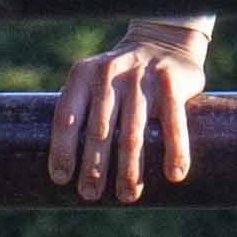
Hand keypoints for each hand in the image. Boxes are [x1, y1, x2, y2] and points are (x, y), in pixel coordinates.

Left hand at [51, 36, 203, 204]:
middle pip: (99, 132)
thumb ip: (81, 110)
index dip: (62, 151)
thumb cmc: (121, 77)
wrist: (162, 40)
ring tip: (127, 196)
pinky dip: (175, 151)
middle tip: (91, 194)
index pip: (66, 118)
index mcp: (83, 75)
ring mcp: (141, 78)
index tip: (61, 179)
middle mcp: (109, 75)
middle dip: (94, 168)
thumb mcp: (94, 81)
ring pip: (132, 134)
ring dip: (129, 170)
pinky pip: (172, 123)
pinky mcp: (170, 83)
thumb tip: (63, 164)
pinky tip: (175, 175)